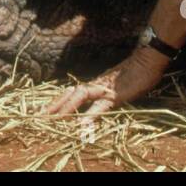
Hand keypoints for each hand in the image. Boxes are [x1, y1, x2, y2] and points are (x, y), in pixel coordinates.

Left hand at [43, 48, 166, 115]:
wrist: (148, 59)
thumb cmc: (136, 73)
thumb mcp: (118, 86)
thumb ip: (107, 94)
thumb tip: (98, 102)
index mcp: (95, 84)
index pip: (71, 93)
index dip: (57, 101)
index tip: (43, 110)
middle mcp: (95, 85)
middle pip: (70, 94)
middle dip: (54, 105)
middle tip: (37, 117)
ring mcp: (104, 89)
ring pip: (80, 97)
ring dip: (66, 109)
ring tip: (52, 120)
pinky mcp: (116, 95)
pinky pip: (100, 106)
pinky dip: (90, 115)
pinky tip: (82, 126)